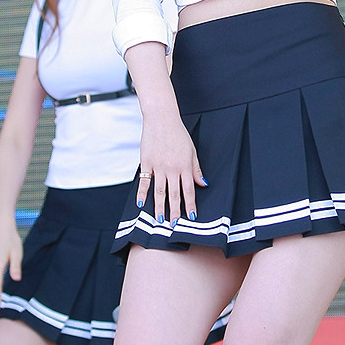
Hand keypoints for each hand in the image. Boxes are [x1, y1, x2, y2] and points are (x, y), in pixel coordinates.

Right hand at [136, 112, 206, 226]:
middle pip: (174, 194)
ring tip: (160, 220)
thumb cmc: (178, 134)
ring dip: (160, 207)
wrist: (161, 119)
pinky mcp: (146, 163)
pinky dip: (142, 194)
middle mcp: (172, 168)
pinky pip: (144, 182)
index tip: (191, 217)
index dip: (190, 205)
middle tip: (174, 225)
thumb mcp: (192, 150)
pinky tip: (141, 205)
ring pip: (159, 191)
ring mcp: (158, 166)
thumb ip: (196, 168)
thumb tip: (203, 184)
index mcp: (185, 166)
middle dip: (175, 211)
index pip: (189, 190)